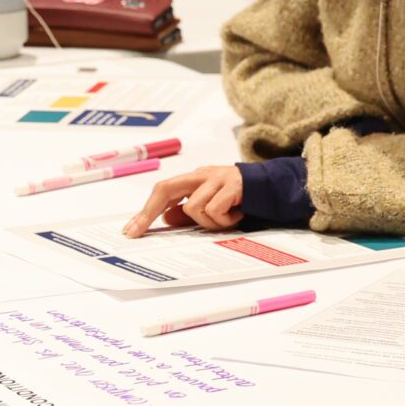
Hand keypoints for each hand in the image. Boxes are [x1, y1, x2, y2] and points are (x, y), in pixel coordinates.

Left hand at [122, 167, 245, 236]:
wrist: (272, 185)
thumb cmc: (239, 197)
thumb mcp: (210, 204)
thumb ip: (188, 211)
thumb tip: (165, 219)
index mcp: (194, 179)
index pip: (162, 190)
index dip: (145, 211)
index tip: (131, 230)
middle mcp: (201, 175)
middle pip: (165, 188)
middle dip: (149, 212)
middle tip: (138, 231)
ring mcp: (216, 178)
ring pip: (194, 207)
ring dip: (209, 222)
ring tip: (227, 220)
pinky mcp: (233, 185)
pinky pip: (215, 210)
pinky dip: (225, 220)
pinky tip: (236, 215)